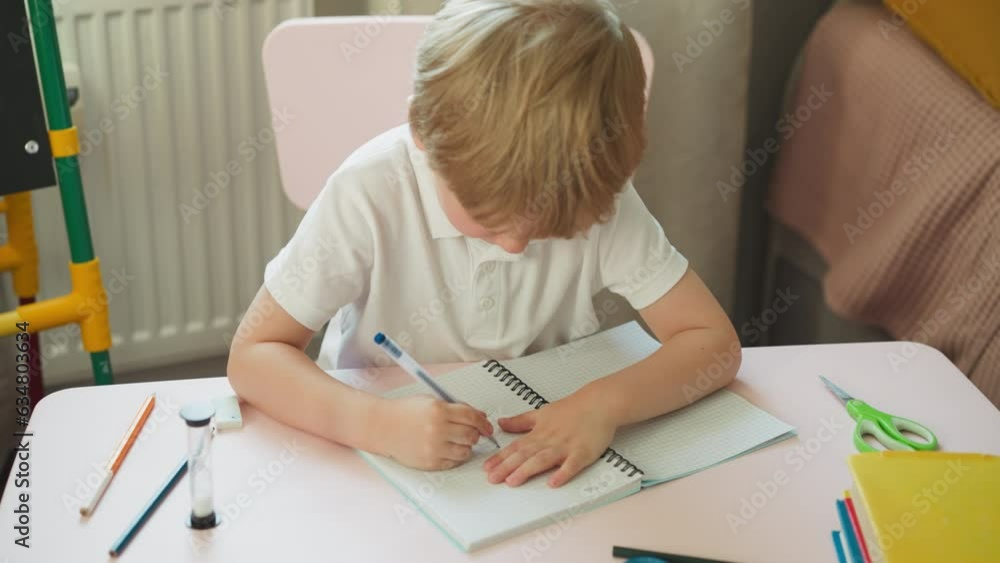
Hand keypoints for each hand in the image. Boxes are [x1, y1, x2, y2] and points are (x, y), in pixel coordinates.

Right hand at [370, 396, 493, 470]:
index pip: (472, 417)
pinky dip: (455, 457)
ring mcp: (433, 447)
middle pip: (471, 435)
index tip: (487, 426)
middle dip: (476, 434)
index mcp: (439, 410)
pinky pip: (453, 462)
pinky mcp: (429, 461)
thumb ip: (456, 407)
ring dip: (467, 447)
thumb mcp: (431, 401)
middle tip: (472, 433)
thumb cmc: (405, 412)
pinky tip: (449, 449)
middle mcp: (437, 429)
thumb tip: (479, 416)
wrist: (382, 426)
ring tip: (458, 441)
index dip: (483, 422)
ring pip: (465, 451)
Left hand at [483, 390, 615, 487]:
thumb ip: (520, 421)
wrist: (598, 403)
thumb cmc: (572, 409)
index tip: (487, 468)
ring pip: (543, 460)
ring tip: (513, 481)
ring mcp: (565, 447)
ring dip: (527, 470)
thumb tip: (501, 423)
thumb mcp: (541, 413)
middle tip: (492, 478)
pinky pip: (571, 465)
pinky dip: (562, 473)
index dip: (500, 458)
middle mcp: (549, 440)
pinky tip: (553, 483)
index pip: (515, 447)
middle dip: (507, 467)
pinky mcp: (582, 453)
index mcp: (539, 433)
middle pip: (525, 455)